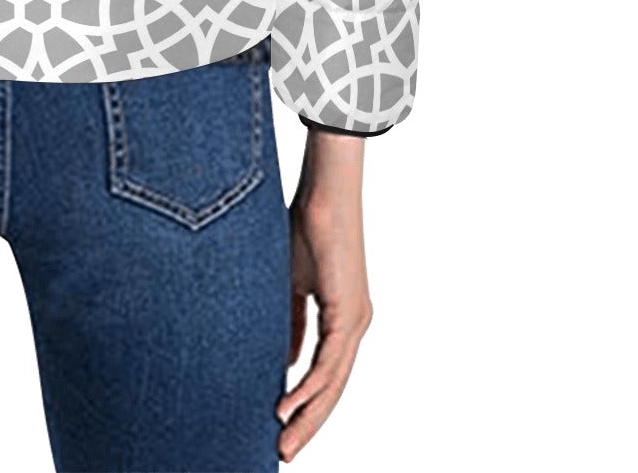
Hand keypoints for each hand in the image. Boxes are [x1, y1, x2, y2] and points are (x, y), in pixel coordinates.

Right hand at [276, 131, 372, 461]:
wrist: (325, 192)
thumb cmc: (305, 226)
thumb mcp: (290, 284)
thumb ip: (289, 322)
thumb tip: (282, 360)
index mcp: (342, 318)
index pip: (325, 374)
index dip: (305, 404)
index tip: (282, 427)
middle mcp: (354, 325)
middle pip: (332, 388)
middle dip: (307, 423)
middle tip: (283, 452)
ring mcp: (355, 321)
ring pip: (333, 383)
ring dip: (307, 415)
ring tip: (284, 441)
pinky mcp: (349, 313)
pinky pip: (328, 362)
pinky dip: (307, 387)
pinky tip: (287, 405)